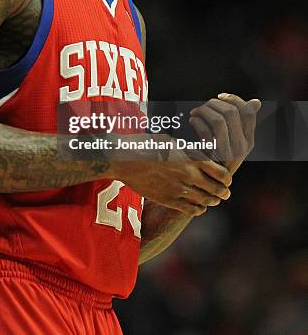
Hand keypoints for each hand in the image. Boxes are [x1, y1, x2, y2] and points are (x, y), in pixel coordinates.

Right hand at [112, 142, 231, 215]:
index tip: (227, 180)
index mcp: (193, 158)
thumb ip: (190, 151)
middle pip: (217, 190)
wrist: (125, 160)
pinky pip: (192, 210)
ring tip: (213, 200)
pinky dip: (199, 209)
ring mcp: (179, 190)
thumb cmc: (148, 146)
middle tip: (225, 193)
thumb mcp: (173, 142)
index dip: (227, 179)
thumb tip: (203, 155)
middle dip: (223, 193)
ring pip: (206, 201)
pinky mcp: (169, 201)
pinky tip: (199, 207)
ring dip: (212, 201)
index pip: (222, 174)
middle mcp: (189, 175)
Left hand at [189, 94, 261, 174]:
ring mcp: (227, 153)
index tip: (220, 96)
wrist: (206, 181)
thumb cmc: (217, 156)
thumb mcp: (233, 141)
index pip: (248, 112)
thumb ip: (241, 122)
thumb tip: (256, 102)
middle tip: (203, 106)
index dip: (234, 99)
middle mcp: (242, 146)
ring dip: (204, 111)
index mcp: (249, 140)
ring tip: (195, 112)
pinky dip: (197, 122)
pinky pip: (205, 132)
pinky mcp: (212, 157)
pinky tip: (192, 121)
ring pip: (218, 120)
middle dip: (214, 104)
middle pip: (231, 113)